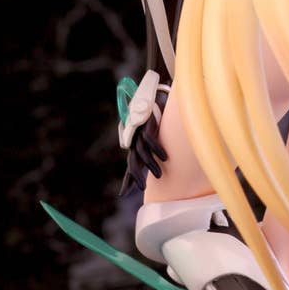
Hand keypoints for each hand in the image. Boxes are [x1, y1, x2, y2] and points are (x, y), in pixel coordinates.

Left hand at [117, 70, 168, 194]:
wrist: (155, 95)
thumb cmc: (155, 118)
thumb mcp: (153, 136)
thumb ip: (155, 150)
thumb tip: (165, 165)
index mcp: (136, 144)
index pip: (132, 165)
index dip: (127, 179)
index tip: (123, 194)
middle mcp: (136, 139)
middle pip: (133, 161)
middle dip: (136, 176)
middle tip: (142, 188)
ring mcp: (141, 132)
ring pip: (143, 152)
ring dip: (151, 164)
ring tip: (159, 175)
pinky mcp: (148, 124)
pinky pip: (150, 139)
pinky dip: (157, 149)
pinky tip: (165, 157)